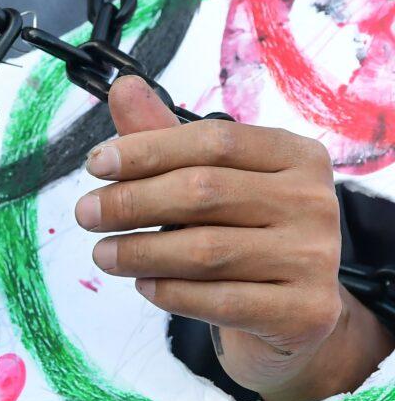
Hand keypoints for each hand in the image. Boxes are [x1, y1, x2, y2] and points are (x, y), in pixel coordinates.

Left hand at [78, 76, 392, 400]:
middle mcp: (314, 201)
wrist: (290, 313)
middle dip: (132, 201)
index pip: (213, 140)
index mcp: (295, 155)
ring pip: (207, 250)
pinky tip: (143, 284)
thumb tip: (122, 87)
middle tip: (85, 213)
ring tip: (102, 253)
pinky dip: (171, 292)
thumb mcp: (208, 179)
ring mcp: (315, 259)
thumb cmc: (241, 233)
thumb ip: (164, 137)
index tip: (96, 164)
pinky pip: (220, 300)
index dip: (147, 149)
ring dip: (139, 251)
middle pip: (205, 191)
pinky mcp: (305, 312)